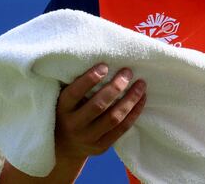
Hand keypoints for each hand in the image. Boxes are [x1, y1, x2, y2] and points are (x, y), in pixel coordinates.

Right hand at [0, 64, 145, 182]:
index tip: (105, 66)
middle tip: (128, 71)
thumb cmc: (66, 113)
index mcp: (62, 110)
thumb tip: (96, 54)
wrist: (63, 149)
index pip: (74, 93)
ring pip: (114, 118)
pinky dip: (134, 112)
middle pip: (98, 105)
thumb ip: (74, 83)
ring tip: (141, 83)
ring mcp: (88, 138)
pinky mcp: (101, 146)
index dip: (90, 79)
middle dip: (116, 87)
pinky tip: (142, 99)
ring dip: (130, 99)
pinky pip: (122, 129)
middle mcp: (74, 125)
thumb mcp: (63, 100)